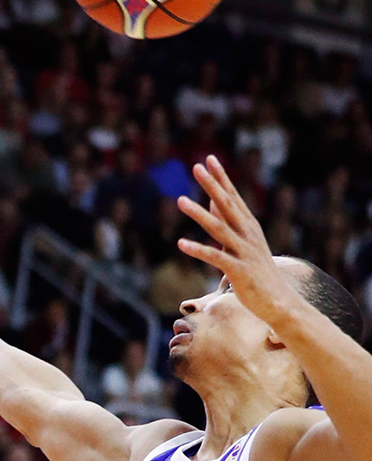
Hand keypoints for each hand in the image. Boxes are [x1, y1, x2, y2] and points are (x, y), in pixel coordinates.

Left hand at [176, 155, 303, 326]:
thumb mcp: (244, 240)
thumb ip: (228, 220)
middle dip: (212, 185)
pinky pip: (216, 257)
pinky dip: (198, 250)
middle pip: (227, 205)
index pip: (232, 197)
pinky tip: (181, 243)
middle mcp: (247, 234)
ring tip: (179, 200)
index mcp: (249, 226)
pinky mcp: (239, 271)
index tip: (209, 159)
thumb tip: (212, 200)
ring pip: (219, 228)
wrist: (279, 301)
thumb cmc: (258, 270)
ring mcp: (244, 251)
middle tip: (196, 167)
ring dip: (199, 214)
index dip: (221, 178)